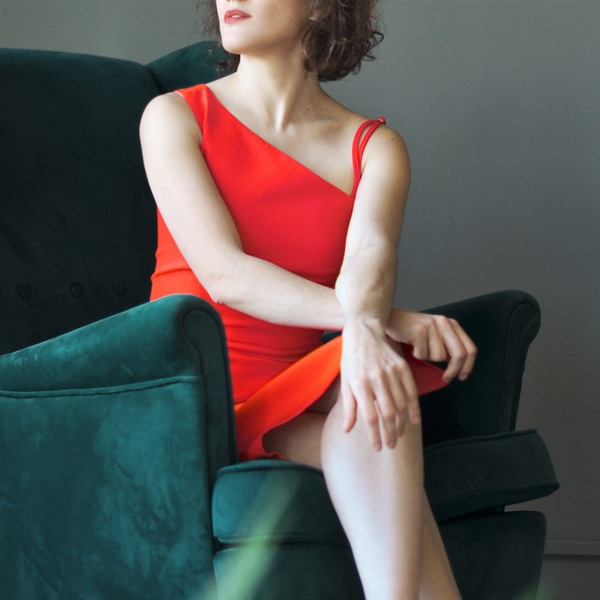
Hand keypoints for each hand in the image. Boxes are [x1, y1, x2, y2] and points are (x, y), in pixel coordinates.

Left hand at [340, 318, 420, 450]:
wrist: (364, 332)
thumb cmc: (351, 359)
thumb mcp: (345, 381)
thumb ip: (348, 407)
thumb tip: (347, 430)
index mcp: (359, 383)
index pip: (369, 416)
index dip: (374, 435)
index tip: (377, 447)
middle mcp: (376, 378)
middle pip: (388, 413)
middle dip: (390, 434)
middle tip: (391, 446)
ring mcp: (391, 372)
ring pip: (401, 405)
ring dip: (401, 424)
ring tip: (399, 435)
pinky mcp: (402, 366)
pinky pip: (411, 391)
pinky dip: (414, 408)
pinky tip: (414, 420)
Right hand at [385, 308, 476, 382]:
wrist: (391, 319)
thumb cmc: (412, 331)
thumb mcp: (435, 336)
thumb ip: (448, 346)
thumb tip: (458, 367)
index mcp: (451, 324)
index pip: (470, 348)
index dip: (468, 366)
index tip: (462, 376)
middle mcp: (444, 322)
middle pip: (460, 354)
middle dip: (454, 370)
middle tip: (447, 378)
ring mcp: (432, 325)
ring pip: (439, 356)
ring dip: (428, 358)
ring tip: (419, 348)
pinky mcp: (419, 330)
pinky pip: (423, 354)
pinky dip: (416, 354)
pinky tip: (411, 345)